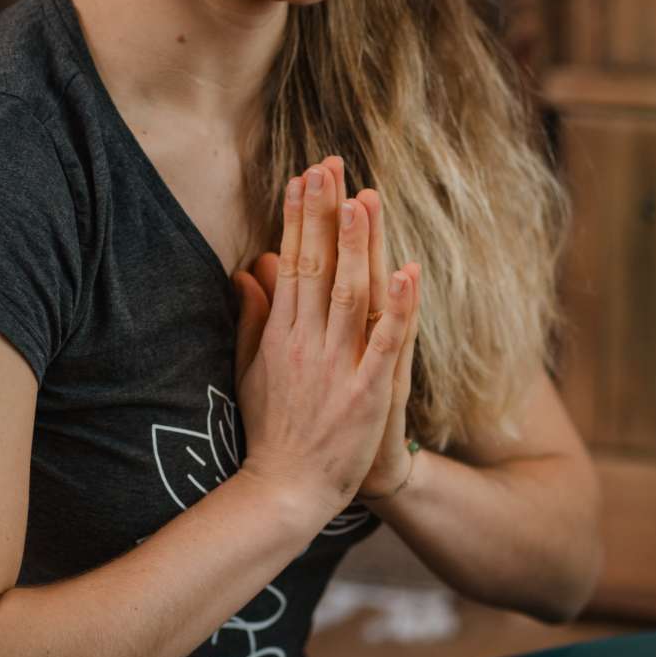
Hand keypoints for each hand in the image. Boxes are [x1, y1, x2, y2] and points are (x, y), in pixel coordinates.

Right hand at [234, 155, 420, 502]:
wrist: (285, 490)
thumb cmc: (271, 431)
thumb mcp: (250, 369)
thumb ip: (252, 318)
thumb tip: (247, 270)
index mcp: (282, 335)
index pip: (292, 263)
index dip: (299, 217)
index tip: (305, 176)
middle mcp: (307, 343)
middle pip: (316, 267)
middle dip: (323, 213)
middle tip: (330, 165)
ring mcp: (337, 367)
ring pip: (349, 295)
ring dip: (356, 246)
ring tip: (362, 200)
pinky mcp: (365, 393)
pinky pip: (385, 344)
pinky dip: (398, 309)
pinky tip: (408, 272)